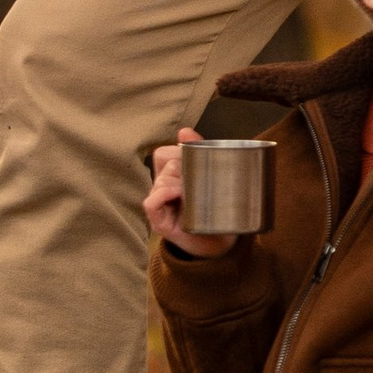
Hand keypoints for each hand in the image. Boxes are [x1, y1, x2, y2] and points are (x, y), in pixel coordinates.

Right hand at [145, 126, 231, 256]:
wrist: (220, 242)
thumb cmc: (215, 209)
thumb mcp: (211, 177)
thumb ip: (200, 152)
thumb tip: (184, 130)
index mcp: (172, 175)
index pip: (164, 153)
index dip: (180, 151)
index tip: (196, 159)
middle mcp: (162, 188)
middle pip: (164, 164)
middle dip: (183, 166)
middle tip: (199, 180)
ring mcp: (159, 205)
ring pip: (160, 180)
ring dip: (177, 181)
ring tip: (193, 192)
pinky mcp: (159, 221)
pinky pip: (151, 202)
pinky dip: (164, 194)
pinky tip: (178, 195)